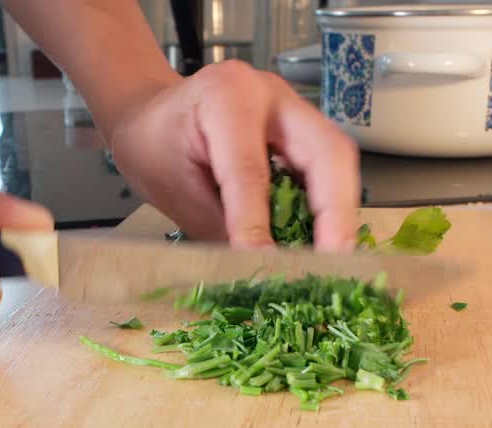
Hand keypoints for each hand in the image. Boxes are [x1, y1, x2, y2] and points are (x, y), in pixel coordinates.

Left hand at [106, 60, 360, 251]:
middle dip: (335, 213)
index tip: (267, 266)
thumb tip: (254, 270)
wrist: (151, 114)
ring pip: (337, 158)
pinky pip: (328, 167)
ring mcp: (293, 108)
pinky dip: (328, 206)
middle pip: (327, 151)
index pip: (250, 171)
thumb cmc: (154, 145)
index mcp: (227, 98)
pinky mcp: (302, 128)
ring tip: (333, 260)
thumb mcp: (172, 189)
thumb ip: (217, 228)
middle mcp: (271, 93)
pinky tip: (321, 240)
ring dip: (339, 213)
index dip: (260, 223)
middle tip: (333, 264)